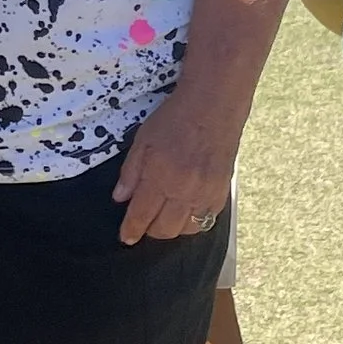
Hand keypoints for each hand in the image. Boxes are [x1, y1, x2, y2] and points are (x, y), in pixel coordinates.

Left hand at [110, 86, 239, 246]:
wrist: (213, 106)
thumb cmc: (175, 118)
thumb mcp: (143, 140)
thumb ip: (131, 172)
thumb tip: (120, 198)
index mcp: (161, 177)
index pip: (142, 215)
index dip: (131, 230)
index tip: (126, 238)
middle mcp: (184, 191)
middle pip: (164, 229)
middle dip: (150, 230)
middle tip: (144, 221)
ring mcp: (206, 194)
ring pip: (186, 229)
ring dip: (172, 227)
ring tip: (164, 216)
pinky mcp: (222, 192)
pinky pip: (207, 220)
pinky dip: (194, 220)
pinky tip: (186, 210)